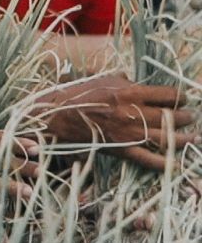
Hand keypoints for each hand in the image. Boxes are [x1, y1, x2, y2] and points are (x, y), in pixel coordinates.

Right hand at [35, 74, 194, 169]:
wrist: (53, 117)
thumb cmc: (73, 95)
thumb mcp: (99, 79)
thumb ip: (121, 80)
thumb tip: (132, 79)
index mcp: (130, 92)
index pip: (169, 94)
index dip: (180, 97)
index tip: (182, 99)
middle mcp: (134, 112)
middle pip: (174, 116)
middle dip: (186, 117)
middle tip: (190, 117)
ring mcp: (129, 133)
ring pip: (169, 138)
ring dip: (185, 138)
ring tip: (193, 137)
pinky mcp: (121, 149)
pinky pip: (149, 159)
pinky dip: (166, 163)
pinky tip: (179, 164)